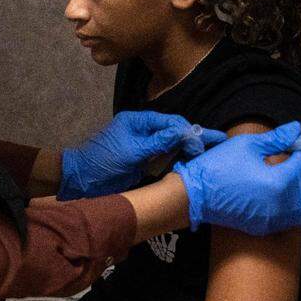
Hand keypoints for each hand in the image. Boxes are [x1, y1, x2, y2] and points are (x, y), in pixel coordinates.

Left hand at [58, 111, 225, 200]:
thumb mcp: (132, 151)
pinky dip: (178, 158)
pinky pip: (164, 156)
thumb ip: (158, 142)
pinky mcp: (143, 159)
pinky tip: (192, 161)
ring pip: (171, 143)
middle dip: (192, 137)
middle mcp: (142, 130)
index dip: (186, 130)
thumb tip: (184, 132)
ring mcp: (143, 145)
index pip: (168, 121)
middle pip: (172, 130)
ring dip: (187, 147)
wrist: (84, 179)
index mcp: (137, 121)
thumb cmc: (103, 161)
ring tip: (209, 152)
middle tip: (216, 143)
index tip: (201, 142)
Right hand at [173, 121, 300, 234]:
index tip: (293, 146)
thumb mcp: (247, 145)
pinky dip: (295, 209)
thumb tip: (295, 129)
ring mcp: (278, 219)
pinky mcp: (268, 228)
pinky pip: (294, 221)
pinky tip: (279, 197)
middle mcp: (287, 204)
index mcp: (283, 180)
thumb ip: (276, 138)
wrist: (195, 195)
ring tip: (296, 185)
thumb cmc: (219, 167)